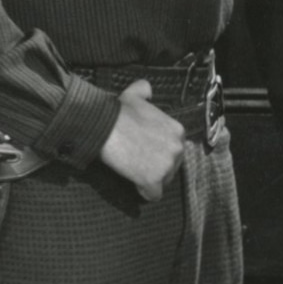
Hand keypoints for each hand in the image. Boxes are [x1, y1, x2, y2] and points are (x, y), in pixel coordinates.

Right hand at [96, 79, 186, 202]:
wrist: (104, 126)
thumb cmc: (118, 112)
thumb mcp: (134, 95)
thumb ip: (144, 90)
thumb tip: (146, 88)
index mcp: (177, 130)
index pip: (174, 149)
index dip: (158, 152)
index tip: (143, 150)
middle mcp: (178, 148)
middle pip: (171, 167)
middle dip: (156, 166)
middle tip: (137, 161)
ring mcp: (167, 165)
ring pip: (163, 181)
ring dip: (150, 179)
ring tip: (133, 170)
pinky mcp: (154, 179)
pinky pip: (153, 195)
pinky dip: (144, 193)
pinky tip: (135, 185)